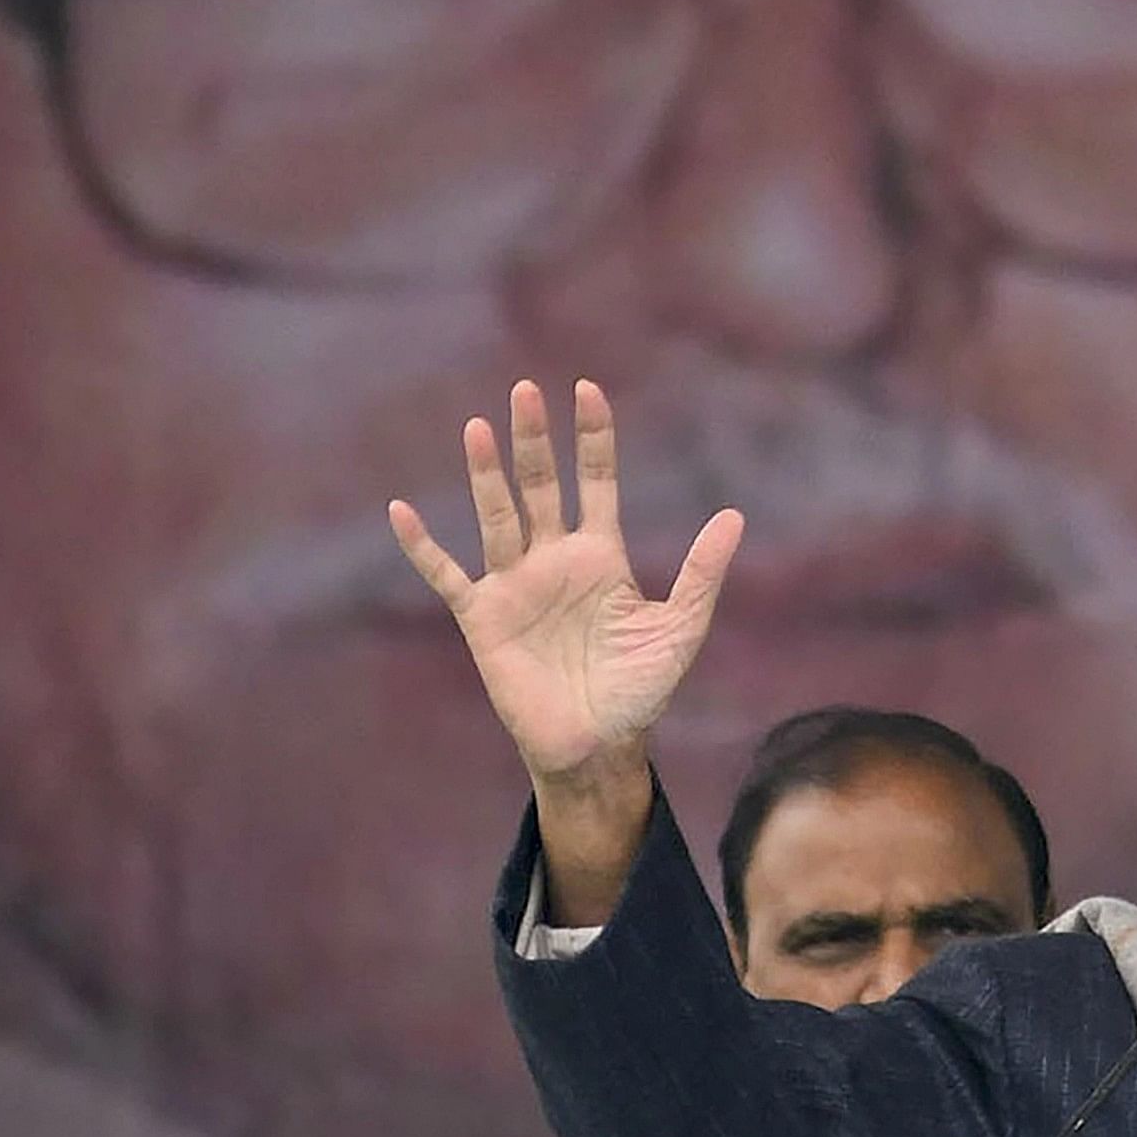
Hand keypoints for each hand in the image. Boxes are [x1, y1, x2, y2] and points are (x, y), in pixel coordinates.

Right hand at [388, 379, 741, 795]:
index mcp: (602, 556)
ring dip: (487, 475)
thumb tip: (735, 516)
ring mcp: (516, 585)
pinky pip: (447, 575)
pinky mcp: (483, 618)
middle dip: (535, 440)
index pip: (596, 481)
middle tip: (526, 390)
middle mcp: (555, 560)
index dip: (593, 438)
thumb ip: (701, 573)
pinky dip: (424, 547)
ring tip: (479, 427)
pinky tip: (401, 511)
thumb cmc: (641, 691)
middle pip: (542, 486)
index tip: (588, 390)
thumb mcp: (679, 628)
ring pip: (497, 517)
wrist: (598, 746)